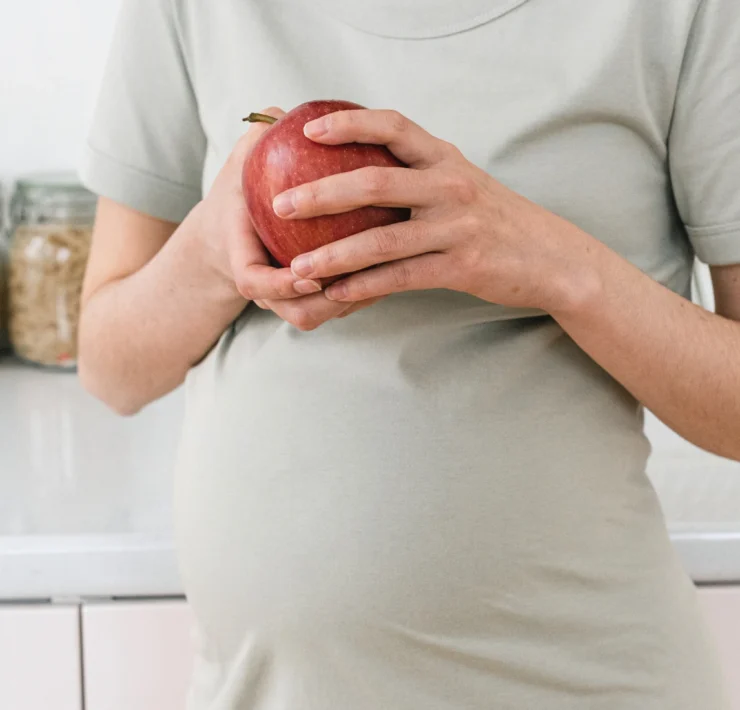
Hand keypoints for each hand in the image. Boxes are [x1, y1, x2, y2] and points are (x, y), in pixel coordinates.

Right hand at [193, 107, 377, 329]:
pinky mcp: (309, 303)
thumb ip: (256, 140)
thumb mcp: (240, 164)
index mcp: (242, 257)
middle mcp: (267, 290)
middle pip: (298, 313)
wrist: (235, 232)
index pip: (253, 282)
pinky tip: (393, 266)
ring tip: (388, 270)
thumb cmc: (242, 193)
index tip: (306, 272)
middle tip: (364, 274)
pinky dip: (362, 295)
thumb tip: (279, 113)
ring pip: (322, 315)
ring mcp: (288, 301)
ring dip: (354, 299)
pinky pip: (337, 308)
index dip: (279, 284)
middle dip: (329, 302)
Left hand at [272, 109, 595, 314]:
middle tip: (281, 204)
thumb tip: (361, 180)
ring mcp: (456, 227)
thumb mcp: (462, 184)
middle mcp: (449, 187)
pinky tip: (337, 294)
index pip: (393, 126)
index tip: (309, 129)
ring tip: (298, 267)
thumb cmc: (497, 220)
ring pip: (381, 239)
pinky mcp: (461, 266)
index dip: (349, 123)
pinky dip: (364, 287)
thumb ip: (419, 176)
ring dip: (333, 254)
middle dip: (321, 193)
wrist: (550, 257)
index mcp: (446, 159)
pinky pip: (400, 277)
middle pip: (374, 181)